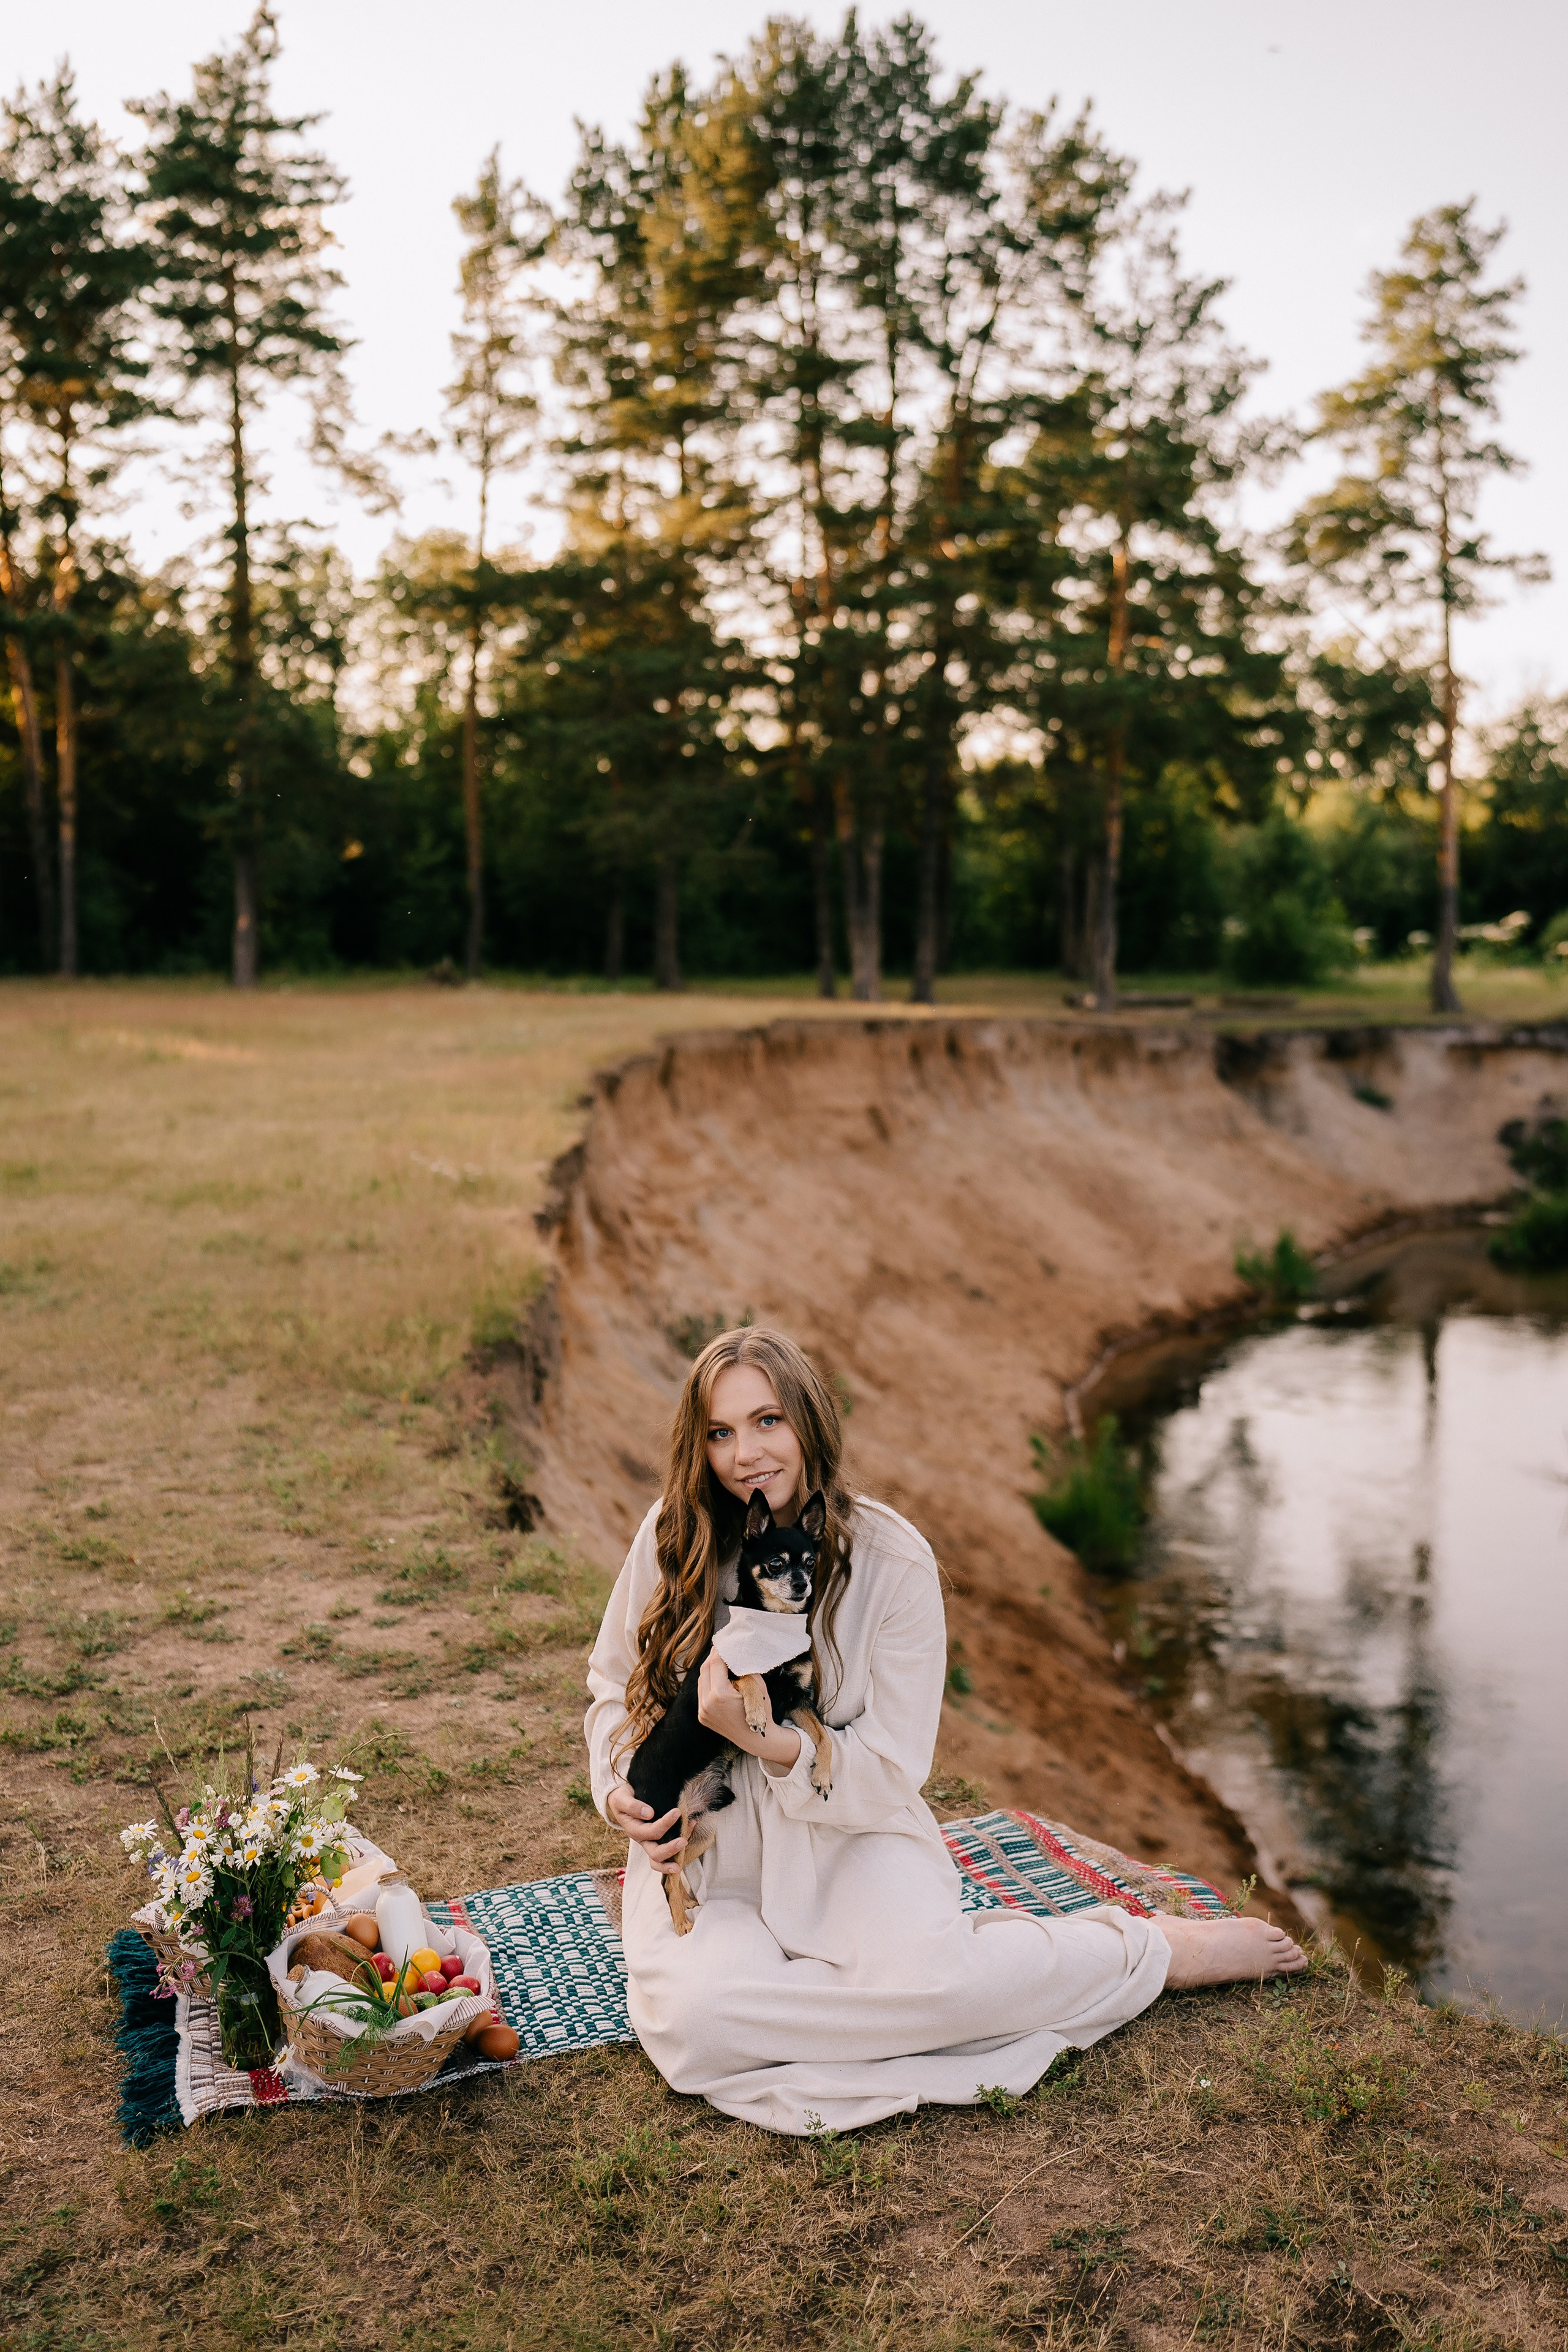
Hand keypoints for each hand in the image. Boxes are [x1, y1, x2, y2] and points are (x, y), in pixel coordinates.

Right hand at [605, 1783, 685, 1874]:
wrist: (622, 1801)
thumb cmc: (622, 1799)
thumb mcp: (622, 1799)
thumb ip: (632, 1806)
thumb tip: (648, 1813)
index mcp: (634, 1830)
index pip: (650, 1832)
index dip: (665, 1824)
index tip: (677, 1811)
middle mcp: (643, 1840)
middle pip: (655, 1854)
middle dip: (669, 1849)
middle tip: (683, 1841)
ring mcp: (650, 1843)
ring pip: (660, 1859)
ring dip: (673, 1857)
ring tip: (685, 1852)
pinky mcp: (658, 1840)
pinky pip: (669, 1849)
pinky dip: (682, 1839)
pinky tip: (692, 1825)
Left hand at [696, 1654, 801, 1770]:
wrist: (756, 1739)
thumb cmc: (760, 1712)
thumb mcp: (756, 1686)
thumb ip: (744, 1668)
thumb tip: (736, 1653)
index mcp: (719, 1695)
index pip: (715, 1663)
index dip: (719, 1650)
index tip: (724, 1641)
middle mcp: (706, 1704)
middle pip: (704, 1670)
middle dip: (713, 1657)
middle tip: (721, 1648)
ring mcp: (702, 1712)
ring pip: (701, 1681)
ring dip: (709, 1669)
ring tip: (720, 1661)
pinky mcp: (702, 1716)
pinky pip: (702, 1693)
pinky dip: (709, 1682)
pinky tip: (718, 1678)